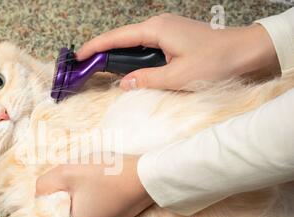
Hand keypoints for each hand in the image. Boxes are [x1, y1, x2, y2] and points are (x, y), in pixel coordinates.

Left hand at [35, 155, 153, 216]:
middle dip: (48, 211)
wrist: (147, 177)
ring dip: (62, 208)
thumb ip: (43, 185)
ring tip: (67, 187)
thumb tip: (40, 196)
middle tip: (51, 189)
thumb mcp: (67, 172)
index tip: (35, 201)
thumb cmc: (108, 175)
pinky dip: (74, 208)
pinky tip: (80, 191)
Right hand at [76, 13, 279, 90]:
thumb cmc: (215, 62)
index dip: (95, 47)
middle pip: (122, 39)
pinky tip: (128, 71)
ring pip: (133, 44)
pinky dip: (132, 58)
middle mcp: (158, 26)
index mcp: (156, 30)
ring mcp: (166, 31)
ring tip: (101, 72)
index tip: (77, 57)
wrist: (246, 52)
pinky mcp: (173, 39)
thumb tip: (123, 84)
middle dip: (102, 53)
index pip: (116, 38)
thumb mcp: (177, 77)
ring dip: (117, 57)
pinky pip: (145, 48)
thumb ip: (147, 80)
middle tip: (85, 69)